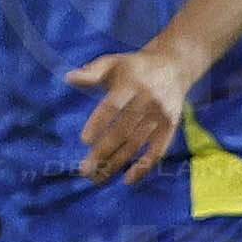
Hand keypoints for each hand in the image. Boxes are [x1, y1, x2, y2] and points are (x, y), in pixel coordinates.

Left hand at [68, 43, 193, 182]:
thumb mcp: (113, 62)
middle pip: (123, 131)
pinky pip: (158, 151)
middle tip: (85, 170)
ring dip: (117, 164)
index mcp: (131, 83)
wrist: (173, 66)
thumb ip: (91, 72)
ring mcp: (160, 116)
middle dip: (103, 152)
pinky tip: (128, 180)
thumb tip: (68, 78)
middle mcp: (147, 100)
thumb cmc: (134, 67)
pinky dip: (144, 167)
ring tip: (98, 179)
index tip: (85, 141)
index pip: (113, 106)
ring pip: (137, 144)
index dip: (99, 123)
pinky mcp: (170, 127)